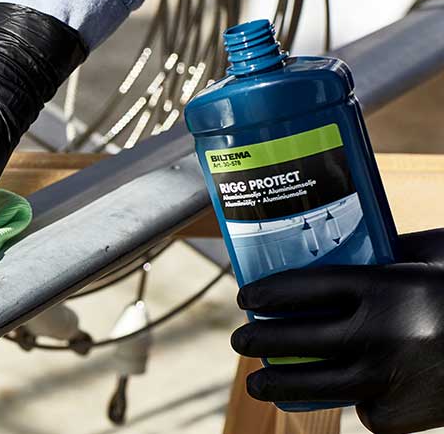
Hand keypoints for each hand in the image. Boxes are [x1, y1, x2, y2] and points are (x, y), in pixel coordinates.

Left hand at [231, 229, 443, 433]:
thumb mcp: (436, 257)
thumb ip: (388, 252)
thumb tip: (335, 247)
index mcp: (386, 287)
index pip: (303, 288)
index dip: (266, 295)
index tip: (245, 297)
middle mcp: (381, 332)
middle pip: (295, 339)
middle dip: (257, 340)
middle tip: (240, 339)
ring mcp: (390, 378)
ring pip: (313, 386)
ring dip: (276, 385)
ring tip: (257, 383)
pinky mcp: (404, 415)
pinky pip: (363, 410)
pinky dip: (356, 402)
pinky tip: (349, 392)